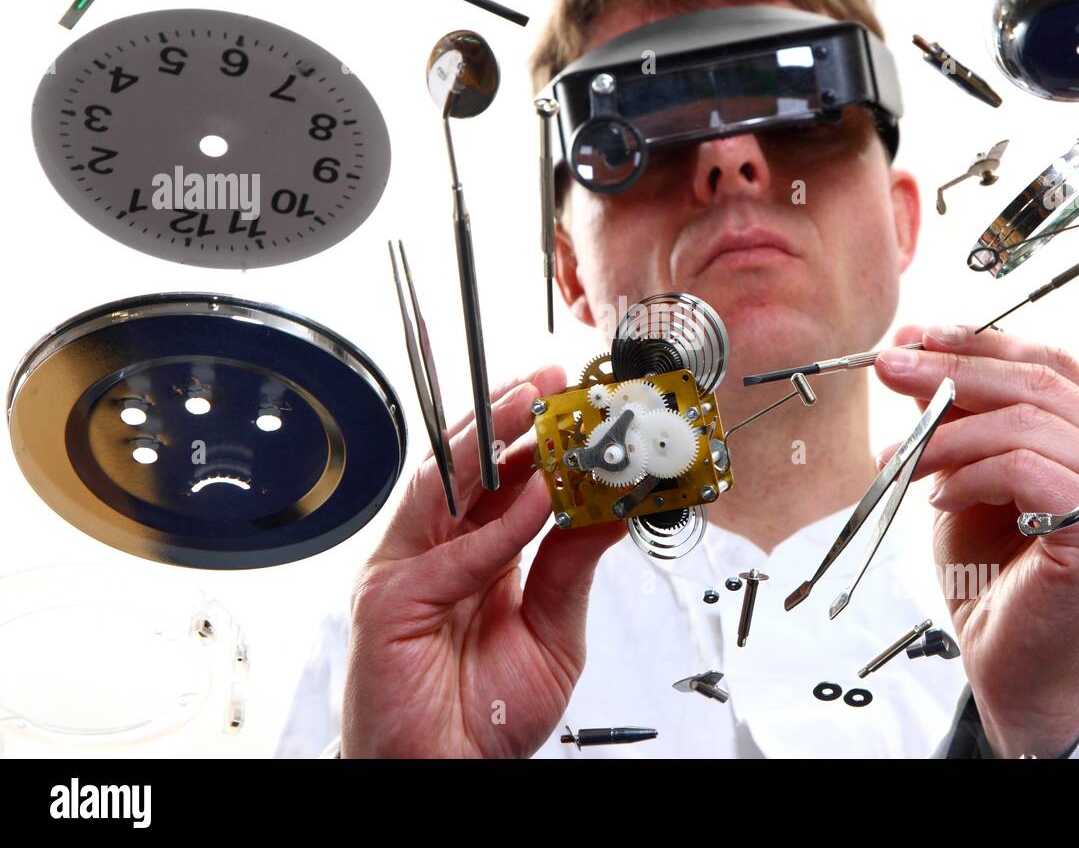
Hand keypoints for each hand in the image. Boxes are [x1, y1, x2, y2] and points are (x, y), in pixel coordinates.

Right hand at [341, 367, 625, 757]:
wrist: (449, 773)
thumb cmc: (485, 714)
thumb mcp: (554, 629)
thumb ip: (572, 565)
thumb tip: (610, 508)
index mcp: (473, 556)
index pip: (500, 480)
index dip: (533, 438)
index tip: (572, 404)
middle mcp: (435, 553)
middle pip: (467, 468)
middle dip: (508, 419)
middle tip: (552, 384)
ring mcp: (406, 570)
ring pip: (444, 485)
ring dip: (491, 442)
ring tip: (535, 406)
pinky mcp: (390, 600)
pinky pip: (452, 551)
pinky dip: (498, 522)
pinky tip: (537, 494)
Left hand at [874, 325, 1078, 756]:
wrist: (1015, 667)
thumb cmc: (998, 578)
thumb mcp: (971, 477)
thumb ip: (960, 420)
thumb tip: (915, 355)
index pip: (1052, 364)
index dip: (979, 343)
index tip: (914, 338)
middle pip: (1040, 381)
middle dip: (951, 370)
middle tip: (888, 369)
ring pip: (1027, 421)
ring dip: (947, 433)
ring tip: (901, 460)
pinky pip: (1022, 468)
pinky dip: (967, 474)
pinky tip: (938, 498)